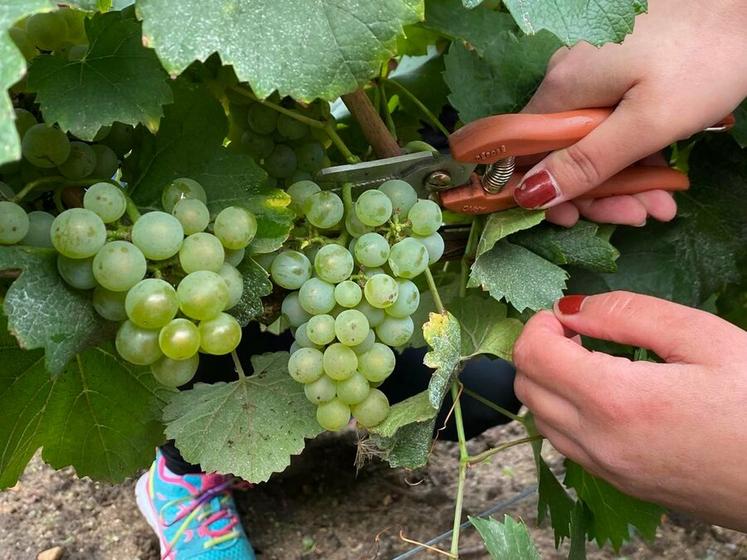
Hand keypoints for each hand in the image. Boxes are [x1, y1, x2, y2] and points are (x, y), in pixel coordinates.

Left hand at [512, 291, 746, 530]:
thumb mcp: (702, 338)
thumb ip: (627, 314)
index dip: (539, 324)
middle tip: (578, 334)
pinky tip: (603, 396)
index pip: (531, 355)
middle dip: (539, 350)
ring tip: (591, 360)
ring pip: (540, 419)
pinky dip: (565, 413)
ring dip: (548, 382)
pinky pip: (566, 444)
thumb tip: (570, 308)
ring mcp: (608, 470)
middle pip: (526, 387)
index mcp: (614, 401)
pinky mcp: (622, 485)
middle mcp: (599, 442)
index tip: (566, 314)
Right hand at [514, 0, 746, 226]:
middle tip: (641, 215)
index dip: (546, 193)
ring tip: (662, 202)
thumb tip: (527, 195)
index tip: (575, 221)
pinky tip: (663, 176)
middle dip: (599, 192)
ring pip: (591, 142)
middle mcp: (566, 76)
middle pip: (563, 151)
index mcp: (563, 86)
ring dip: (624, 180)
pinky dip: (634, 153)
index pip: (530, 154)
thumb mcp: (648, 122)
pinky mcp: (617, 70)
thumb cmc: (704, 60)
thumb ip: (587, 161)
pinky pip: (611, 124)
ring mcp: (592, 71)